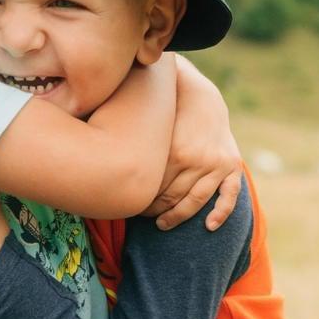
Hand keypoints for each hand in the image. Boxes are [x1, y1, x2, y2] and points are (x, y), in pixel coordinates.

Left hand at [144, 56, 242, 230]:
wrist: (199, 92)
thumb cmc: (163, 108)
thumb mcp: (145, 121)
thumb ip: (127, 139)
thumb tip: (86, 142)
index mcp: (174, 152)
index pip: (152, 190)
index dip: (139, 202)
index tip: (129, 206)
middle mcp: (197, 160)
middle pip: (171, 198)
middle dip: (155, 211)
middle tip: (143, 216)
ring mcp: (216, 164)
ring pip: (195, 201)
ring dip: (178, 217)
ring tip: (163, 224)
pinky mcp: (232, 164)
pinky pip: (229, 195)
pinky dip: (220, 213)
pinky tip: (208, 226)